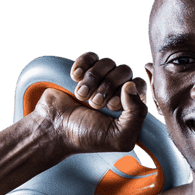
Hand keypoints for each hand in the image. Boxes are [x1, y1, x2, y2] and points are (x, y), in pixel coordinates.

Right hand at [34, 51, 148, 156]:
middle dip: (107, 87)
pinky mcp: (85, 70)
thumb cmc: (87, 137)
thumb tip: (132, 85)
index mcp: (130, 106)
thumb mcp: (119, 138)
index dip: (127, 92)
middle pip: (125, 70)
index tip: (111, 107)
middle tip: (94, 104)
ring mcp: (101, 79)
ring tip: (81, 96)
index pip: (139, 85)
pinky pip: (91, 56)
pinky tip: (75, 78)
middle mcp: (118, 91)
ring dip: (92, 80)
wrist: (55, 129)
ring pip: (107, 62)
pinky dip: (82, 65)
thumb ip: (137, 116)